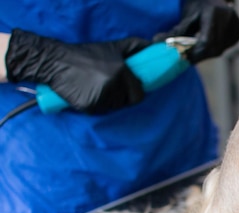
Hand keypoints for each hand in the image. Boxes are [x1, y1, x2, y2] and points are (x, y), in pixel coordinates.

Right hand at [5, 29, 149, 112]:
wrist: (56, 62)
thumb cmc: (86, 54)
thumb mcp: (113, 47)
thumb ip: (135, 47)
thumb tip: (154, 48)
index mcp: (122, 72)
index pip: (139, 94)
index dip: (134, 91)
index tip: (126, 86)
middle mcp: (113, 86)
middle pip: (128, 102)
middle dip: (122, 97)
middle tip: (109, 86)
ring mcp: (102, 98)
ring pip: (115, 107)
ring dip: (110, 101)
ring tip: (97, 87)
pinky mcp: (90, 107)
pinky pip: (101, 111)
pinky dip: (97, 105)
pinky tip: (89, 93)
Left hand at [155, 0, 238, 63]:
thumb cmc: (197, 4)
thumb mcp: (187, 17)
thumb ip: (176, 31)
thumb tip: (157, 42)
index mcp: (215, 13)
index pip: (206, 41)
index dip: (195, 52)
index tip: (184, 57)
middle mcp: (229, 19)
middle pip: (214, 48)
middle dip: (199, 55)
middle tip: (188, 58)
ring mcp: (237, 26)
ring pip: (219, 49)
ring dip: (206, 54)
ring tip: (195, 51)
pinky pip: (225, 47)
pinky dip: (214, 49)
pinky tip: (207, 46)